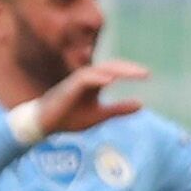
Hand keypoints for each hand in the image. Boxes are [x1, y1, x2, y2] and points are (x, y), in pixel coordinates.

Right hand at [29, 59, 149, 135]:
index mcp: (94, 82)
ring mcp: (76, 80)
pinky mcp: (67, 86)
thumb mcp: (98, 115)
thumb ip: (118, 110)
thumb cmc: (68, 119)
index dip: (131, 71)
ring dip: (116, 70)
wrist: (44, 125)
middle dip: (128, 68)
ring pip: (99, 69)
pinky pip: (84, 78)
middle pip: (110, 66)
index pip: (115, 70)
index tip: (147, 76)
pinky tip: (109, 80)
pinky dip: (97, 77)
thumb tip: (141, 103)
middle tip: (145, 74)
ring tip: (131, 74)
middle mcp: (86, 78)